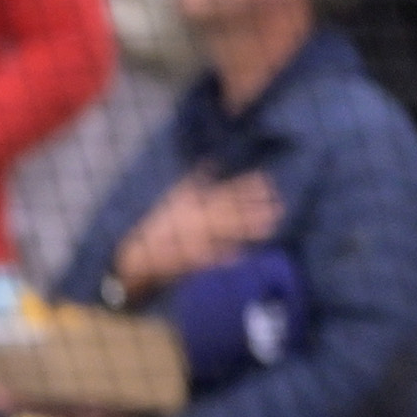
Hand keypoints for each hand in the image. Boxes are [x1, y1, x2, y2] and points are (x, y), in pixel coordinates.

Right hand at [104, 168, 280, 291]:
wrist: (138, 254)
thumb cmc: (160, 224)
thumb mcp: (175, 196)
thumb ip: (195, 179)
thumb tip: (211, 160)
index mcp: (193, 203)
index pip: (224, 192)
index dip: (245, 187)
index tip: (266, 181)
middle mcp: (194, 218)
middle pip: (229, 213)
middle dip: (253, 210)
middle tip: (278, 208)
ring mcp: (191, 237)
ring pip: (224, 233)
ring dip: (246, 231)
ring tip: (269, 228)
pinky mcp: (186, 256)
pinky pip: (207, 256)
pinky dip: (223, 256)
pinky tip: (241, 255)